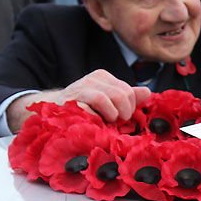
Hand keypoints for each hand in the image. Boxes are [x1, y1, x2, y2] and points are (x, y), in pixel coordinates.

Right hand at [7, 69, 149, 131]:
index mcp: (103, 77)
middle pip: (122, 94)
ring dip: (111, 116)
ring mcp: (80, 89)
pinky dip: (97, 120)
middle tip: (115, 122)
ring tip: (105, 122)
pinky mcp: (71, 102)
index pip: (129, 91)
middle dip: (123, 113)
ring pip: (108, 99)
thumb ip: (128, 98)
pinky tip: (94, 123)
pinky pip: (91, 109)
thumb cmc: (83, 111)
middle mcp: (92, 79)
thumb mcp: (107, 103)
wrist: (52, 115)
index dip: (130, 108)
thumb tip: (148, 92)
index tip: (122, 118)